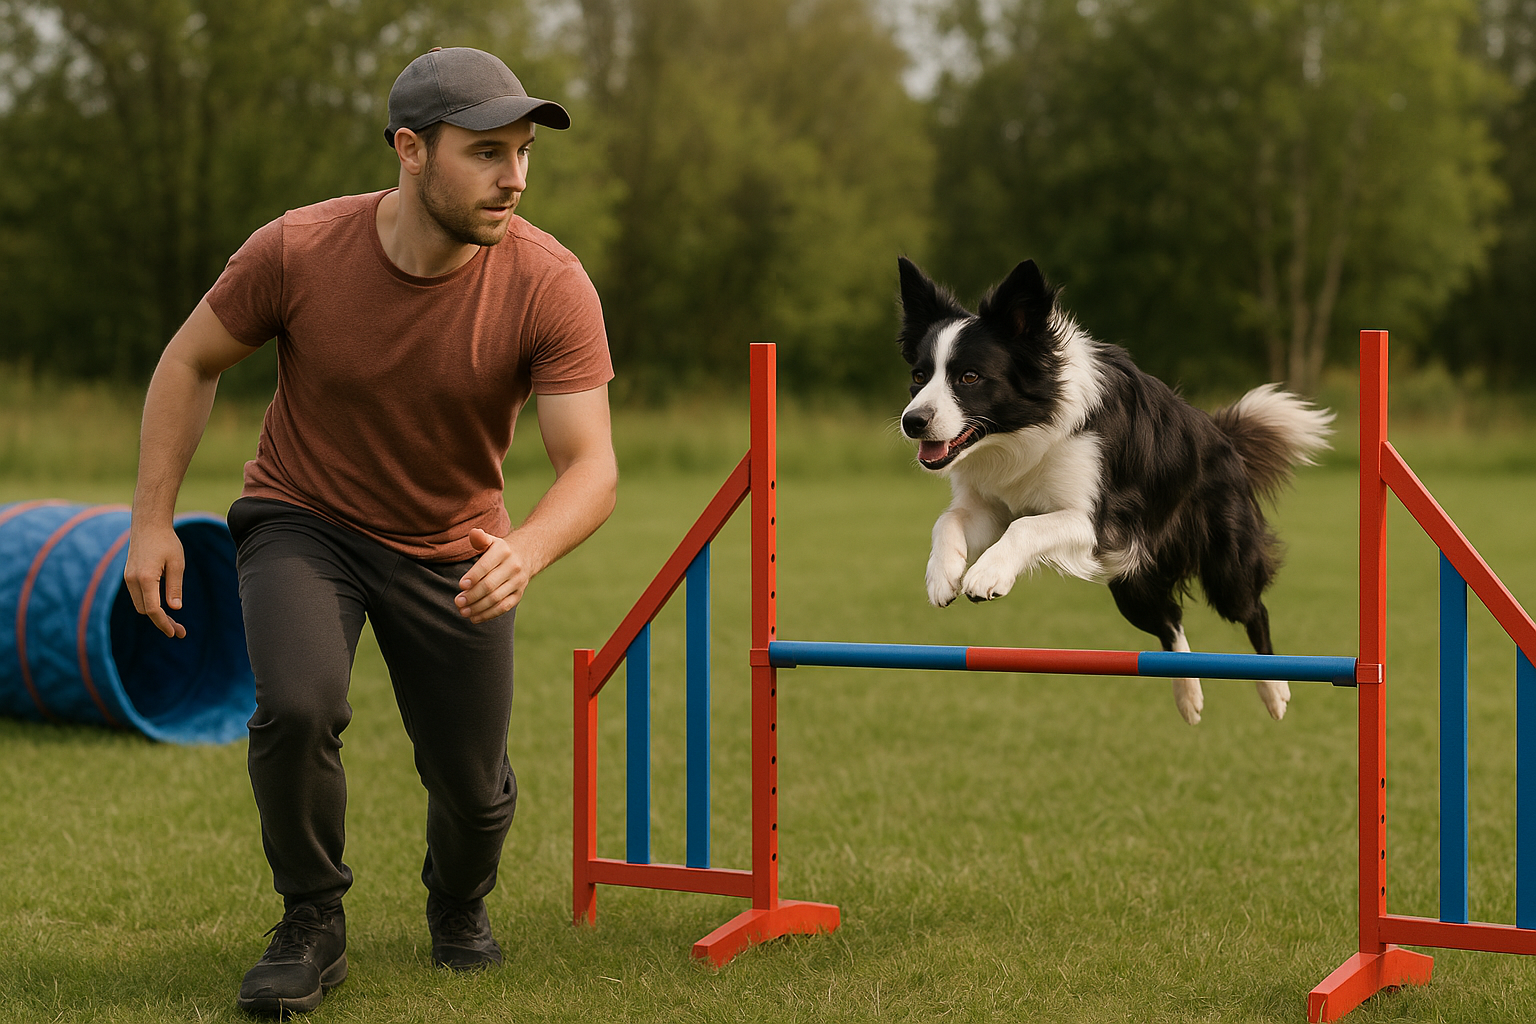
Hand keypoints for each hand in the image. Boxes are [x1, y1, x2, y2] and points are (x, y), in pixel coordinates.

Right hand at [123, 524, 187, 638]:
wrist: (148, 525)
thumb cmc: (166, 542)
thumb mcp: (177, 564)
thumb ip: (175, 586)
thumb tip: (175, 608)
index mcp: (145, 578)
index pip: (153, 609)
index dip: (163, 623)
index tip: (175, 633)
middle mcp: (132, 580)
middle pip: (145, 610)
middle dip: (161, 621)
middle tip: (180, 629)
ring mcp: (128, 578)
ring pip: (140, 605)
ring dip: (155, 614)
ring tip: (174, 620)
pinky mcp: (128, 575)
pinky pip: (138, 596)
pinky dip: (149, 604)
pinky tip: (163, 606)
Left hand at [455, 528, 531, 622]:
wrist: (526, 555)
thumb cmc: (499, 550)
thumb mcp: (491, 541)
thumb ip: (480, 538)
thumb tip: (474, 533)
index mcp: (503, 551)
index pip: (486, 566)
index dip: (473, 577)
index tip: (461, 586)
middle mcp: (513, 567)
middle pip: (490, 585)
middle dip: (472, 595)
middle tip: (458, 602)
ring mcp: (518, 582)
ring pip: (496, 598)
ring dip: (478, 607)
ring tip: (463, 611)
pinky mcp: (518, 595)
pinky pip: (504, 607)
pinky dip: (488, 614)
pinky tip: (474, 618)